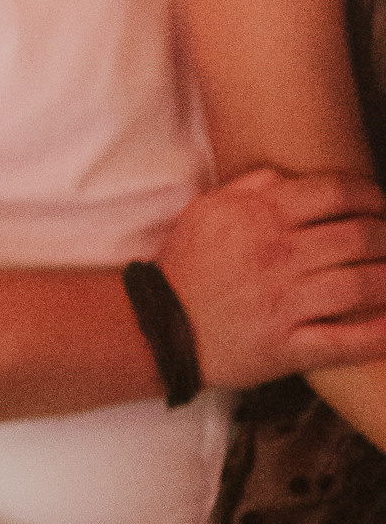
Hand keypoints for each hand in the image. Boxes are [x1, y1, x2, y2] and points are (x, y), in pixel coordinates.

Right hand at [156, 166, 385, 390]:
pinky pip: (347, 342)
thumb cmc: (187, 266)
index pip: (337, 192)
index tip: (380, 203)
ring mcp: (285, 303)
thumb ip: (253, 186)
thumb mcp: (207, 210)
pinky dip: (380, 335)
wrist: (158, 328)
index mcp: (259, 216)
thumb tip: (294, 176)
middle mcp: (277, 255)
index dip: (372, 195)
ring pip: (363, 285)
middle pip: (361, 236)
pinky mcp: (288, 347)